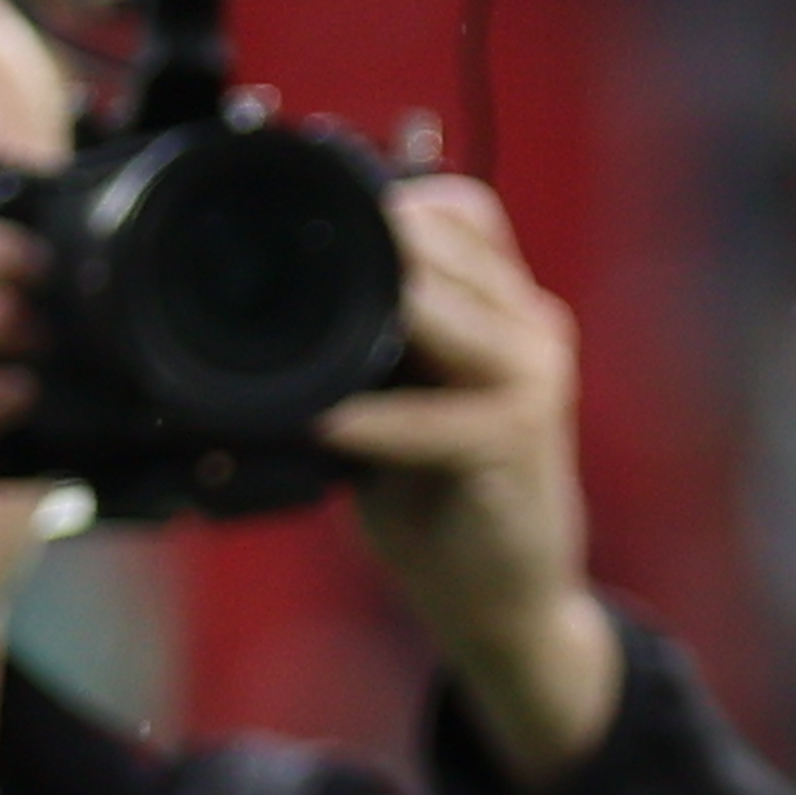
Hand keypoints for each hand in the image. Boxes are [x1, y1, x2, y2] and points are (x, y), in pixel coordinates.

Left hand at [319, 177, 622, 786]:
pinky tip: (322, 425)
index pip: (462, 210)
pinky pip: (434, 418)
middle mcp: (531, 326)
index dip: (392, 197)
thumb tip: (263, 305)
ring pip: (446, 307)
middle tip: (274, 263)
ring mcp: (533, 379)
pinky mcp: (515, 442)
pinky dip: (374, 420)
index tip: (306, 206)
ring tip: (298, 327)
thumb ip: (367, 345)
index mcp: (509, 306)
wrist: (506, 597)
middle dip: (368, 245)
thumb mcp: (400, 400)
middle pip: (452, 239)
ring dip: (367, 312)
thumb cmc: (437, 497)